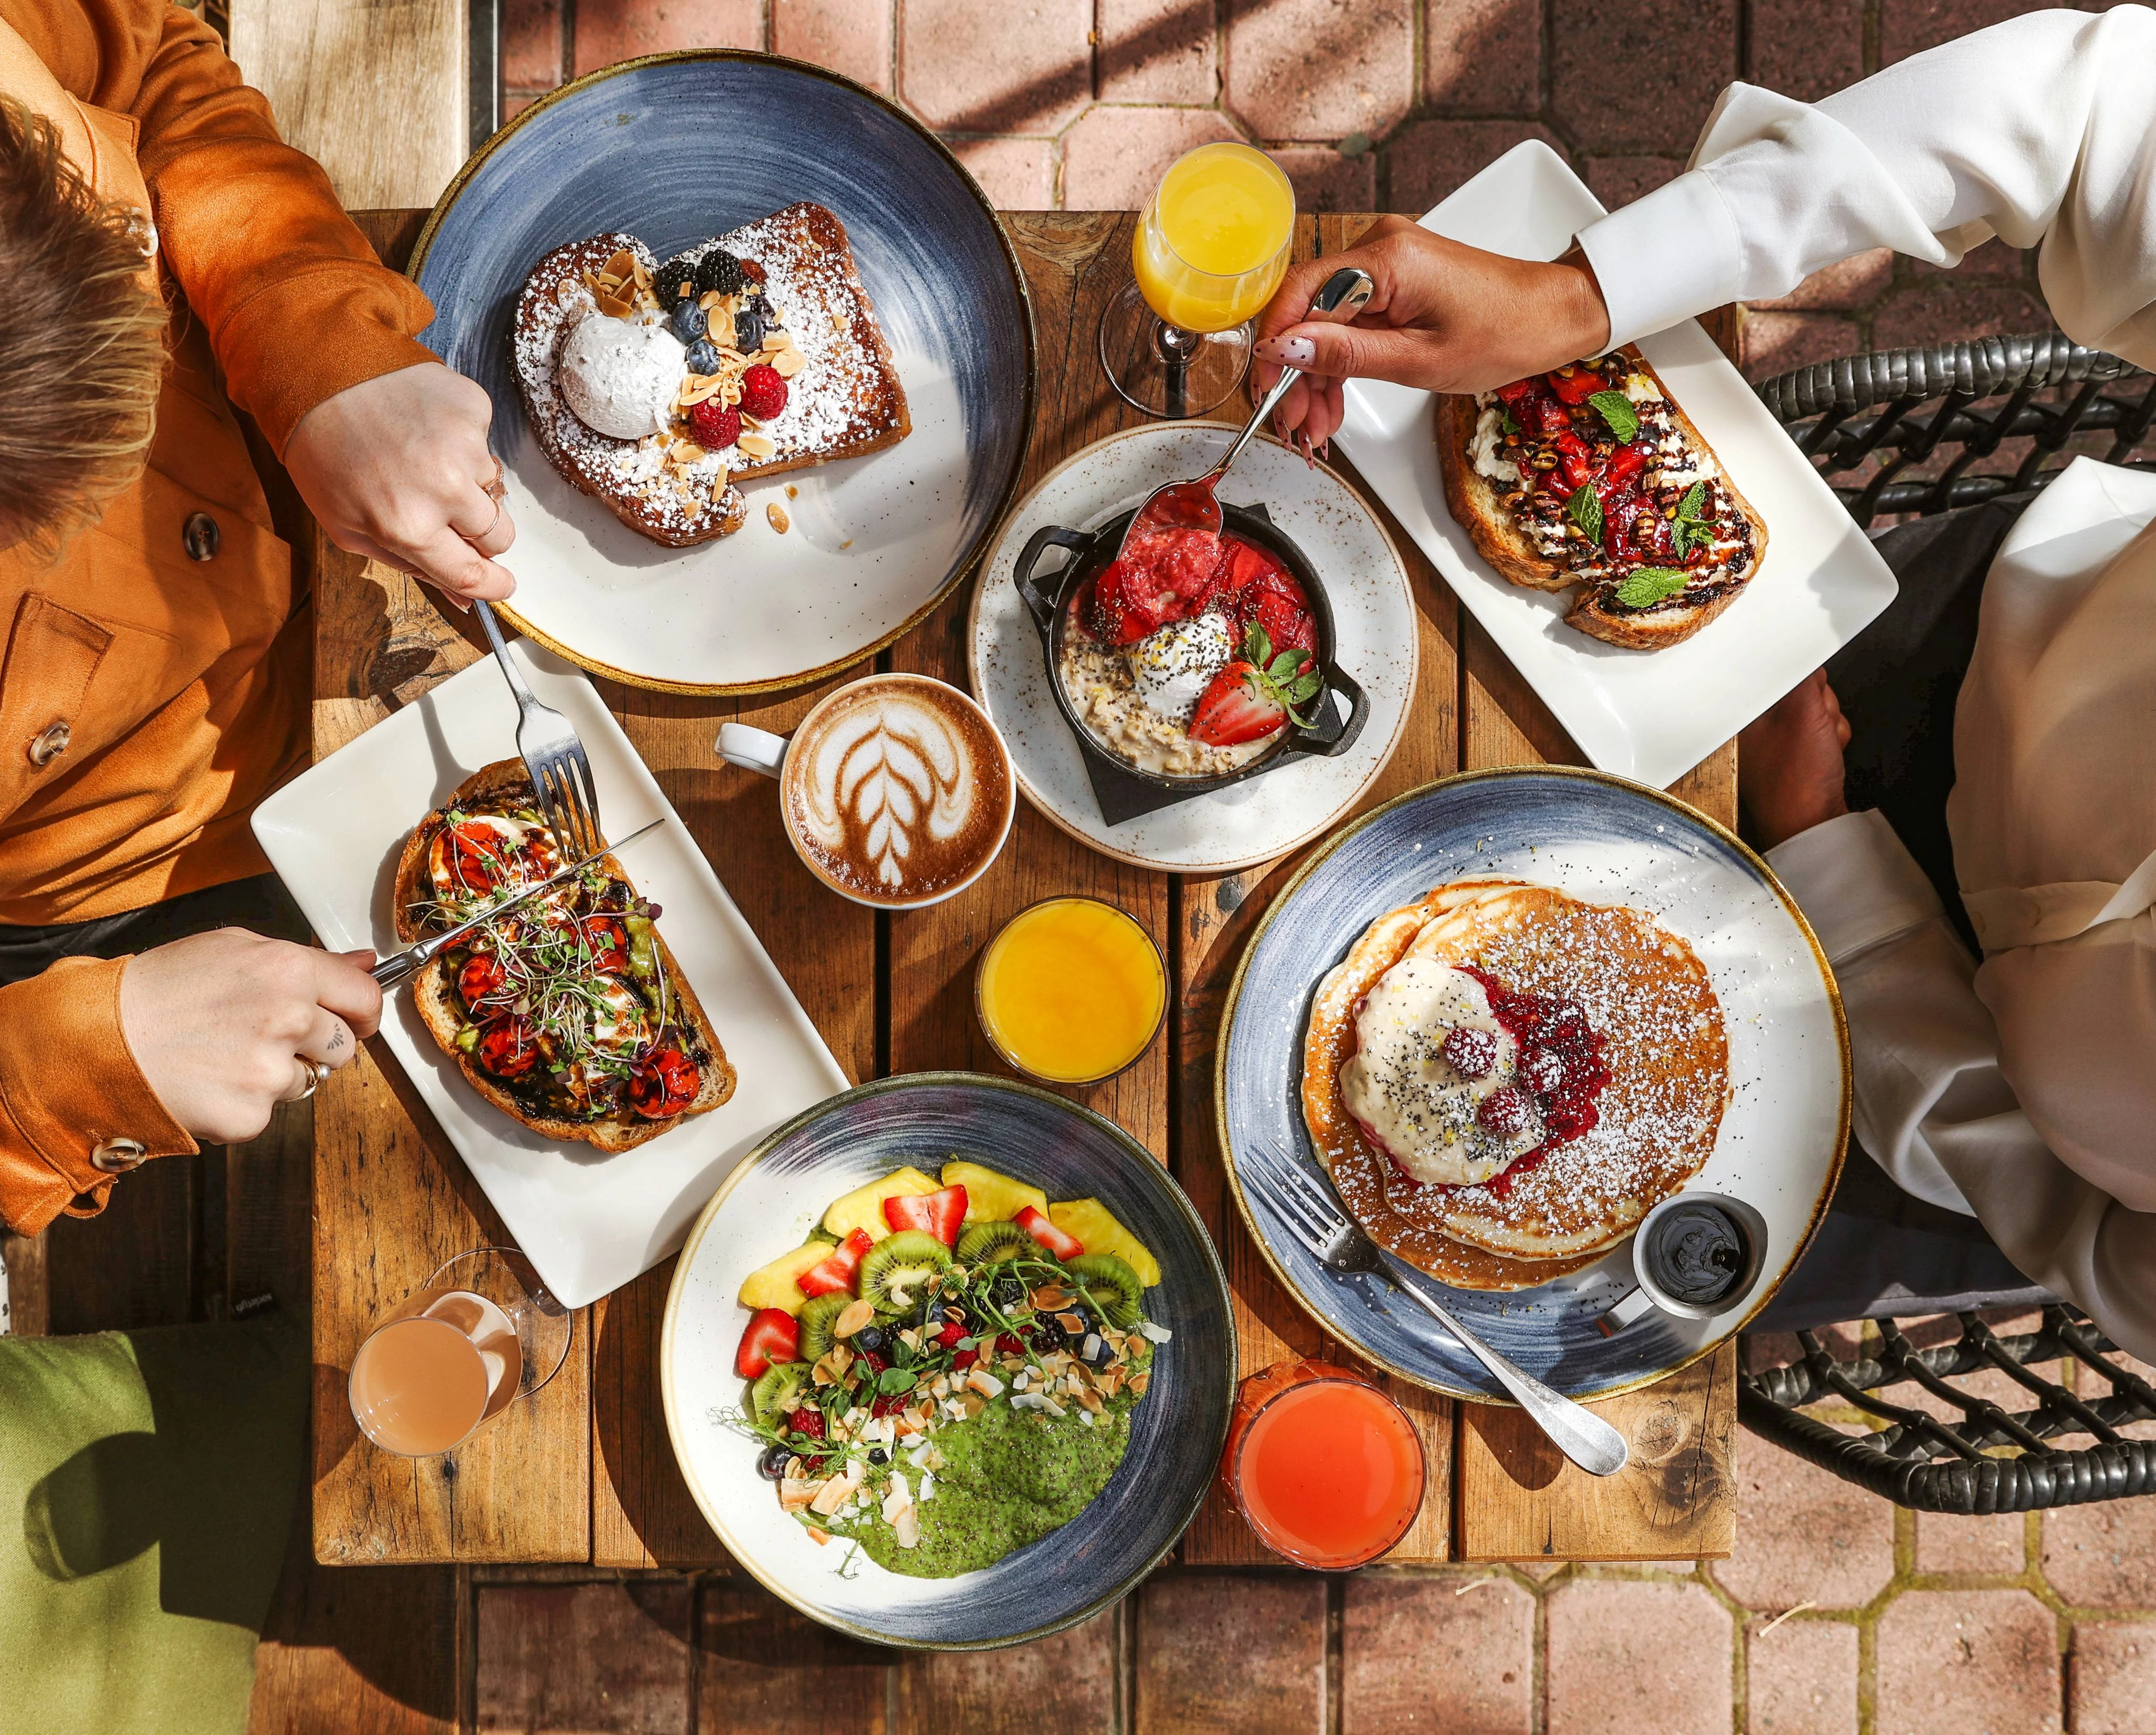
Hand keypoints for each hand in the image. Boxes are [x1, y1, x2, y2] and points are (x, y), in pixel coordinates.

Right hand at [119, 930, 382, 1143]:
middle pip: (344, 1046)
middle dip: (316, 1046)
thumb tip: (367, 962)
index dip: (363, 1011)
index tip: (356, 1019)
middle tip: (264, 1036)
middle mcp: (288, 1018)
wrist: (96, 1041)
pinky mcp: (249, 1116)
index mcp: (288, 970)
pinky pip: (270, 1112)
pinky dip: (245, 1102)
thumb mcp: (233, 949)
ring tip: (224, 1055)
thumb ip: (309, 959)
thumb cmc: (161, 990)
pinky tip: (209, 1081)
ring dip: (277, 1074)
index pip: (365, 996)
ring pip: (307, 1080)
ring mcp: (269, 1071)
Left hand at [283, 361, 514, 604]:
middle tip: (449, 512)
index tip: (501, 585)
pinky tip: (424, 427)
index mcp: (407, 526)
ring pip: (494, 486)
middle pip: (499, 535)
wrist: (316, 372)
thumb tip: (464, 597)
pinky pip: (485, 441)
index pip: (472, 574)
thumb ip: (410, 565)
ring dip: (467, 482)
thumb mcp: (348, 527)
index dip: (492, 586)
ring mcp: (463, 445)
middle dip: (481, 533)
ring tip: (421, 458)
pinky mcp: (473, 408)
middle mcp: (442, 488)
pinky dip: (461, 440)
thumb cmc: (324, 455)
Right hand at [1250, 217, 1611, 449]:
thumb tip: (1285, 350)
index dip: (1274, 345)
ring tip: (1316, 427)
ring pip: (1324, 323)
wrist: (1552, 315)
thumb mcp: (1418, 360)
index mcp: (1386, 260)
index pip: (1300, 293)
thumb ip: (1347, 354)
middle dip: (1295, 374)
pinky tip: (1332, 403)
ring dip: (1315, 377)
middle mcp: (1380, 249)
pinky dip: (1339, 363)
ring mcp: (1386, 263)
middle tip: (1295, 425)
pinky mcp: (1394, 280)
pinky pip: (1349, 321)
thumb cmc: (1504, 334)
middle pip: (1308, 312)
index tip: (1265, 388)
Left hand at [1739, 670, 1851, 849]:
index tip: (1809, 691)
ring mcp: (1777, 742)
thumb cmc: (1797, 780)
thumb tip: (1803, 653)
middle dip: (1821, 706)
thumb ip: (1804, 678)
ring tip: (1822, 747)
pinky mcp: (1797, 756)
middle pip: (1803, 689)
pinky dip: (1831, 741)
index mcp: (1743, 714)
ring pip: (1818, 709)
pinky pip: (1823, 731)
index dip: (1804, 681)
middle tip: (1816, 728)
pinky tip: (1827, 756)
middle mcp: (1755, 727)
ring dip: (1829, 724)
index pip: (1777, 673)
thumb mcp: (1804, 713)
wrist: (1813, 827)